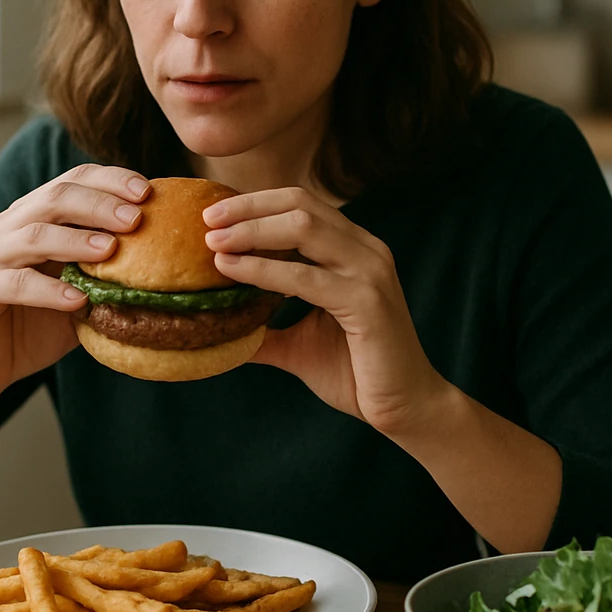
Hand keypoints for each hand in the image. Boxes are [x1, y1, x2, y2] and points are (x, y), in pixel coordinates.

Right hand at [0, 164, 150, 400]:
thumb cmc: (44, 323)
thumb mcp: (86, 290)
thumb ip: (113, 269)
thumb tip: (173, 256)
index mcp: (34, 215)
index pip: (73, 180)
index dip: (109, 180)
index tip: (147, 191)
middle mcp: (8, 227)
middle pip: (54, 197)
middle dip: (99, 204)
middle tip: (136, 217)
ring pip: (33, 236)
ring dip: (75, 240)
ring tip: (111, 250)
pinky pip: (13, 284)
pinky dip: (48, 290)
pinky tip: (78, 299)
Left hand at [202, 188, 448, 432]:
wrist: (404, 408)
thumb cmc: (357, 373)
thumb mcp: (299, 344)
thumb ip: (264, 329)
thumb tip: (217, 330)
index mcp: (355, 251)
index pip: (302, 205)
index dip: (256, 203)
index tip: (214, 215)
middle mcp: (366, 251)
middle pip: (301, 204)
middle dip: (248, 208)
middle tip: (206, 220)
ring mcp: (370, 273)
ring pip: (304, 227)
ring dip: (252, 231)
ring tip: (213, 243)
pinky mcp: (368, 302)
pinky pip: (306, 277)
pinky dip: (264, 269)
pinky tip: (233, 271)